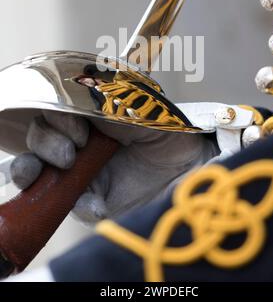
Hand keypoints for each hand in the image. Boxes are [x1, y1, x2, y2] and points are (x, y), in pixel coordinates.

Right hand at [10, 110, 217, 223]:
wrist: (193, 162)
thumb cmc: (167, 130)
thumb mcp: (140, 110)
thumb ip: (109, 105)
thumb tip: (81, 101)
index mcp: (86, 121)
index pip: (51, 116)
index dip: (55, 120)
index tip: (79, 128)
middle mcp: (79, 148)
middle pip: (39, 143)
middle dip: (45, 143)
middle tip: (70, 152)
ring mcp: (85, 177)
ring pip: (42, 177)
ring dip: (38, 173)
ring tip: (64, 169)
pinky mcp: (97, 206)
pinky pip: (76, 210)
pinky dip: (82, 207)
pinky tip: (97, 205)